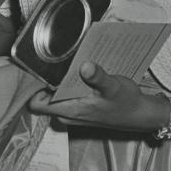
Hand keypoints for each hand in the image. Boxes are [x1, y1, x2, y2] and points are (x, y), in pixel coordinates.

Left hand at [28, 62, 166, 131]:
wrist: (140, 114)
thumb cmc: (126, 102)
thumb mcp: (113, 87)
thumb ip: (98, 77)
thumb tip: (85, 66)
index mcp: (70, 110)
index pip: (36, 103)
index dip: (30, 86)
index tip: (31, 65)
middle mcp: (67, 113)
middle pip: (41, 96)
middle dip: (41, 78)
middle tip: (44, 55)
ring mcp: (72, 110)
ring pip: (53, 94)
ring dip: (54, 78)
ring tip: (57, 57)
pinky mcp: (79, 106)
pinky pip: (63, 94)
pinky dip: (64, 82)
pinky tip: (71, 66)